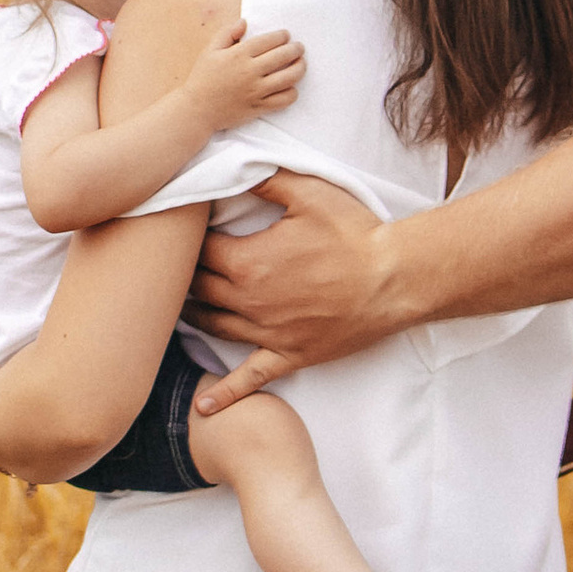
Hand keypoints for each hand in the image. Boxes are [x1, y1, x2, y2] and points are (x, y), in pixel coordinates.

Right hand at [184, 19, 304, 135]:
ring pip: (289, 77)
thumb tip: (244, 22)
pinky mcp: (260, 107)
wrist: (198, 110)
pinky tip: (291, 86)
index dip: (282, 36)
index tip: (286, 35)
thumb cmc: (203, 78)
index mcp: (239, 55)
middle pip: (284, 56)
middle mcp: (250, 72)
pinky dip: (292, 92)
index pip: (269, 41)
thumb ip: (227, 33)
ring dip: (300, 68)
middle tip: (299, 47)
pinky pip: (284, 100)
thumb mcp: (210, 50)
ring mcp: (257, 91)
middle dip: (296, 49)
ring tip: (301, 64)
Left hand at [187, 171, 399, 405]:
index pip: (200, 250)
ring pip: (213, 327)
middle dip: (185, 275)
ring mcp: (267, 334)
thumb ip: (265, 178)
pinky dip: (225, 393)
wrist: (396, 279)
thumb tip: (233, 165)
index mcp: (247, 262)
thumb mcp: (309, 192)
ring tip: (178, 306)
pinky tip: (205, 406)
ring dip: (192, 315)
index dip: (190, 238)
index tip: (187, 229)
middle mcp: (249, 302)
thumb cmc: (355, 234)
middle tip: (177, 265)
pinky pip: (250, 378)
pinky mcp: (290, 356)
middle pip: (199, 289)